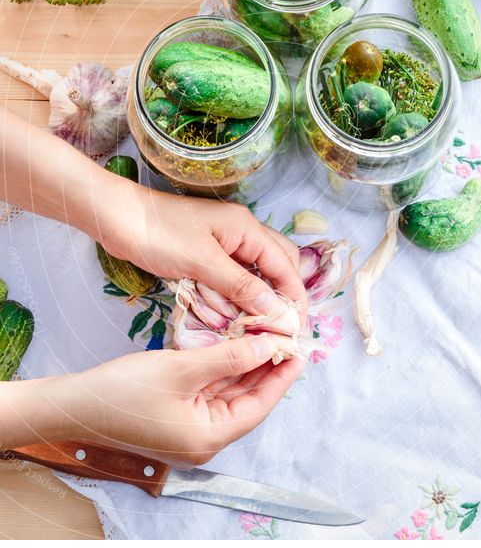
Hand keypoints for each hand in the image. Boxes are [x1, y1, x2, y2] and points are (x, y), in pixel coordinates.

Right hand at [67, 335, 303, 463]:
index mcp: (209, 438)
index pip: (259, 405)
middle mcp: (204, 439)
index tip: (300, 350)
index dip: (281, 376)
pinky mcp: (177, 416)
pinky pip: (210, 391)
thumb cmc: (125, 391)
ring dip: (246, 366)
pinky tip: (236, 346)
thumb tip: (267, 347)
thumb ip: (228, 358)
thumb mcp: (181, 370)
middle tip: (287, 337)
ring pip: (229, 393)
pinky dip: (224, 369)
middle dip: (266, 368)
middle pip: (247, 400)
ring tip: (268, 336)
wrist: (75, 404)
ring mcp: (190, 429)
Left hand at [97, 179, 306, 321]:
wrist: (116, 217)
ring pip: (253, 273)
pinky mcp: (205, 253)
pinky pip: (231, 276)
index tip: (297, 328)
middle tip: (280, 329)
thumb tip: (277, 309)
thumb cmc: (159, 234)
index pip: (285, 265)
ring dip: (257, 298)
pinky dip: (236, 295)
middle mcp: (241, 233)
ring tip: (259, 329)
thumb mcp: (202, 263)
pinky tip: (233, 316)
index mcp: (247, 228)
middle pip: (276, 266)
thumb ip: (241, 286)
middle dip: (281, 297)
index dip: (294, 297)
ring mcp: (223, 242)